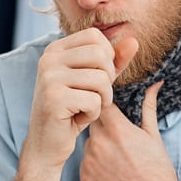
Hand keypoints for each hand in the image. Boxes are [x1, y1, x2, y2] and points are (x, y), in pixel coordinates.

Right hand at [21, 29, 138, 172]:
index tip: (97, 77)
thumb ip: (113, 61)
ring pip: (101, 79)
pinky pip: (94, 100)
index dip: (107, 57)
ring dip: (102, 99)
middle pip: (100, 55)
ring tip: (86, 108)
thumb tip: (134, 41)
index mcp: (55, 49)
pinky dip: (93, 113)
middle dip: (107, 79)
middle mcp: (48, 59)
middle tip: (95, 96)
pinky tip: (77, 118)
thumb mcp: (94, 82)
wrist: (46, 144)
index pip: (94, 36)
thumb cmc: (72, 111)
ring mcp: (49, 78)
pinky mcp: (54, 98)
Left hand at [80, 81, 180, 180]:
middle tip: (118, 139)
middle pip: (93, 124)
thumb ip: (148, 107)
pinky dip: (94, 166)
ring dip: (98, 147)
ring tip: (117, 160)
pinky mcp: (84, 180)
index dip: (106, 106)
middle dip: (103, 127)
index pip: (101, 105)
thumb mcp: (154, 136)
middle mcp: (99, 144)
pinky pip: (84, 164)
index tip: (112, 109)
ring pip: (88, 145)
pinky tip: (110, 174)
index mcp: (117, 129)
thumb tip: (155, 84)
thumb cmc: (158, 171)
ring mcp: (89, 163)